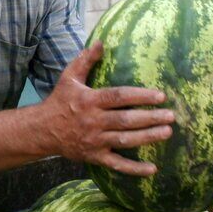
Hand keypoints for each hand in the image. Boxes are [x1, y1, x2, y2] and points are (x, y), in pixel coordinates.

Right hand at [40, 43, 174, 176]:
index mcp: (90, 100)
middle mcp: (93, 121)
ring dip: (147, 137)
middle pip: (126, 120)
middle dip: (150, 118)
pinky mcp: (95, 156)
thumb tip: (101, 42)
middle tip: (171, 116)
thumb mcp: (69, 78)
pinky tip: (152, 169)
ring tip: (167, 132)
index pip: (118, 97)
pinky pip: (116, 164)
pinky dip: (134, 169)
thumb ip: (85, 60)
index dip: (140, 96)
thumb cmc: (59, 101)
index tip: (160, 96)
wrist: (42, 130)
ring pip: (124, 140)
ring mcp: (95, 140)